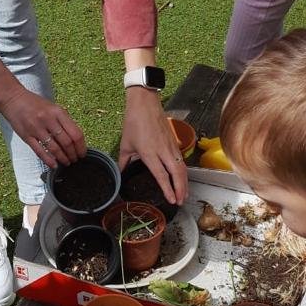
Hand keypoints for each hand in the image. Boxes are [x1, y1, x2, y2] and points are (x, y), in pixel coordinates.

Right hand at [1, 88, 86, 169]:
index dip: (81, 146)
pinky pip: (40, 151)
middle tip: (75, 160)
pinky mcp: (27, 136)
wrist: (13, 99)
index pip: (75, 133)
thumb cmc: (35, 104)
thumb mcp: (53, 107)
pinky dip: (49, 160)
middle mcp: (48, 120)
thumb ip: (63, 121)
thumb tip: (75, 139)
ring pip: (55, 148)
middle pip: (67, 142)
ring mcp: (37, 128)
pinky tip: (54, 165)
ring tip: (67, 162)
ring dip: (63, 158)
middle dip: (73, 154)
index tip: (82, 153)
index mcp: (58, 112)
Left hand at [119, 87, 187, 204]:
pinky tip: (183, 180)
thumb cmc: (134, 122)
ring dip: (184, 182)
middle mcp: (162, 150)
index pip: (161, 174)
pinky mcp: (174, 142)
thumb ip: (124, 161)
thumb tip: (121, 174)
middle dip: (180, 189)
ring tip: (184, 195)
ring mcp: (170, 146)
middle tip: (180, 202)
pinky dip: (184, 172)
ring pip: (182, 167)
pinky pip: (181, 160)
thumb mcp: (125, 144)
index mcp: (149, 152)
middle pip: (177, 173)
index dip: (167, 188)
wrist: (145, 103)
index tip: (171, 199)